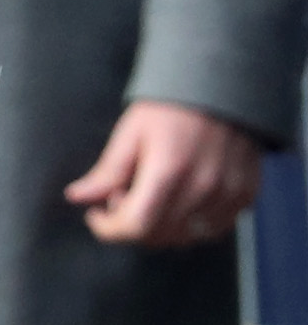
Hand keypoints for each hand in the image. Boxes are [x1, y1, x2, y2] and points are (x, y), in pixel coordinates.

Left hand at [68, 98, 268, 250]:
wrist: (223, 88)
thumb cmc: (171, 108)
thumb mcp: (131, 132)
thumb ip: (108, 172)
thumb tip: (77, 197)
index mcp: (169, 171)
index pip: (136, 226)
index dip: (109, 229)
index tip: (96, 216)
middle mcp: (203, 188)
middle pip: (160, 235)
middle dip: (131, 225)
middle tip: (123, 196)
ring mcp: (229, 195)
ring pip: (186, 236)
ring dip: (161, 226)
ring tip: (152, 194)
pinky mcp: (246, 195)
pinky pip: (214, 228)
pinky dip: (190, 223)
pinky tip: (179, 199)